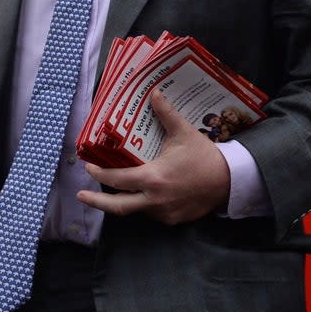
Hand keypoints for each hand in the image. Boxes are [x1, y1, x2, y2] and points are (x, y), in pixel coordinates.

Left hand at [77, 89, 231, 224]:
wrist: (229, 181)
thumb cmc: (204, 156)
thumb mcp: (183, 132)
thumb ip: (165, 113)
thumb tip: (154, 92)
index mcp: (154, 178)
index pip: (118, 180)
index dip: (100, 175)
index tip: (89, 168)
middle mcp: (155, 200)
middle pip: (118, 207)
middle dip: (97, 203)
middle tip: (81, 195)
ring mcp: (164, 213)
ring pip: (136, 210)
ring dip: (123, 200)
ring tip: (114, 189)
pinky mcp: (173, 220)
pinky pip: (152, 213)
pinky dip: (143, 204)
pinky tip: (141, 193)